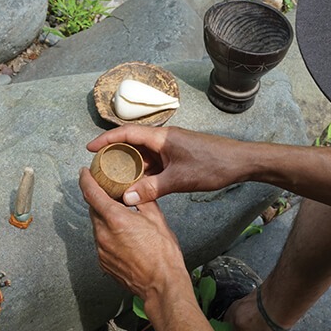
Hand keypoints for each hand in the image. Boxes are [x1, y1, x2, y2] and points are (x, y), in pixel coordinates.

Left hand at [79, 167, 190, 301]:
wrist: (161, 285)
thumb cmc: (163, 254)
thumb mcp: (157, 219)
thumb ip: (142, 200)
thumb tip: (135, 190)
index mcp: (115, 219)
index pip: (91, 193)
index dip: (85, 180)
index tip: (84, 172)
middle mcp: (103, 234)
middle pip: (93, 209)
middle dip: (99, 200)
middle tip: (110, 193)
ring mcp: (101, 250)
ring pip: (97, 226)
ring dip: (105, 219)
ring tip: (122, 218)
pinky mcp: (103, 262)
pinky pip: (101, 243)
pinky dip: (108, 236)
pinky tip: (124, 238)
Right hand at [87, 126, 247, 205]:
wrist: (241, 162)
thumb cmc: (213, 165)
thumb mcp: (179, 180)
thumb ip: (151, 188)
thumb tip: (125, 198)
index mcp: (162, 137)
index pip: (127, 133)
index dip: (106, 139)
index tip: (90, 148)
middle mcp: (164, 139)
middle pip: (132, 143)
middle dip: (114, 154)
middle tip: (99, 168)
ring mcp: (171, 148)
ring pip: (143, 155)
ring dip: (129, 165)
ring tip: (114, 179)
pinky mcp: (178, 157)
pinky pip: (154, 163)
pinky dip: (144, 172)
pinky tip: (138, 185)